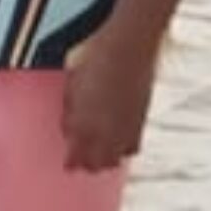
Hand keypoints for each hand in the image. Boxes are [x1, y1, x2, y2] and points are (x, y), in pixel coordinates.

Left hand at [64, 40, 159, 171]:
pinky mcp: (141, 120)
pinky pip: (133, 146)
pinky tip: (121, 145)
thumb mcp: (71, 82)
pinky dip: (124, 149)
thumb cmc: (96, 56)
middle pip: (96, 163)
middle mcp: (104, 130)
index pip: (75, 156)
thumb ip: (70, 109)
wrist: (130, 45)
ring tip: (102, 157)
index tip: (68, 165)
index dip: (71, 162)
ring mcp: (124, 127)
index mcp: (82, 122)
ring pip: (115, 159)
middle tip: (82, 163)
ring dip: (107, 160)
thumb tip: (69, 126)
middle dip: (88, 165)